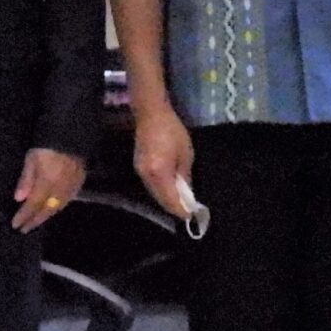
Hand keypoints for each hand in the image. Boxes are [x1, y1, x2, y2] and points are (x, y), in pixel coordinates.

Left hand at [13, 147, 85, 234]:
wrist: (72, 134)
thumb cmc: (47, 144)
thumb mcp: (32, 158)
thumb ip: (26, 179)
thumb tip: (19, 199)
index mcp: (47, 183)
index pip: (33, 205)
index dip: (24, 216)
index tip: (16, 225)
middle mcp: (60, 189)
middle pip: (47, 210)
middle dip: (35, 220)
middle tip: (26, 229)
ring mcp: (72, 187)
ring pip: (58, 207)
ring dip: (47, 216)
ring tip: (38, 220)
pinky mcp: (80, 182)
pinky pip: (68, 200)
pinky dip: (58, 207)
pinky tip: (54, 208)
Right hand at [133, 105, 195, 223]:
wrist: (151, 114)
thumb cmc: (172, 131)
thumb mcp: (186, 153)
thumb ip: (185, 176)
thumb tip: (187, 192)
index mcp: (159, 173)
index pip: (171, 200)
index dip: (181, 210)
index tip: (192, 216)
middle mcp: (146, 176)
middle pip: (161, 200)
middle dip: (174, 207)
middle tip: (188, 212)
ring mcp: (140, 172)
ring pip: (155, 194)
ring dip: (167, 200)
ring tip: (182, 203)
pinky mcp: (138, 167)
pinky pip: (151, 186)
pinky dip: (161, 191)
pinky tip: (171, 190)